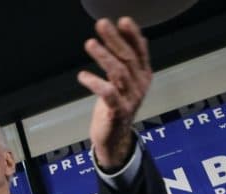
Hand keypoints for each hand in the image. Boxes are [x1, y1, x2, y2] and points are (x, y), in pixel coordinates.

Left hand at [78, 17, 151, 169]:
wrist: (115, 139)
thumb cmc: (116, 107)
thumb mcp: (124, 82)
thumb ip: (127, 62)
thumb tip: (132, 37)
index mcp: (143, 76)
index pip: (140, 51)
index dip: (133, 35)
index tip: (123, 20)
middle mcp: (140, 85)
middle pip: (127, 58)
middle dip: (114, 39)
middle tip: (102, 24)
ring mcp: (130, 99)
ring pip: (118, 73)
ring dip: (103, 56)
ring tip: (90, 43)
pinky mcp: (118, 112)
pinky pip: (108, 94)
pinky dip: (94, 83)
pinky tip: (82, 76)